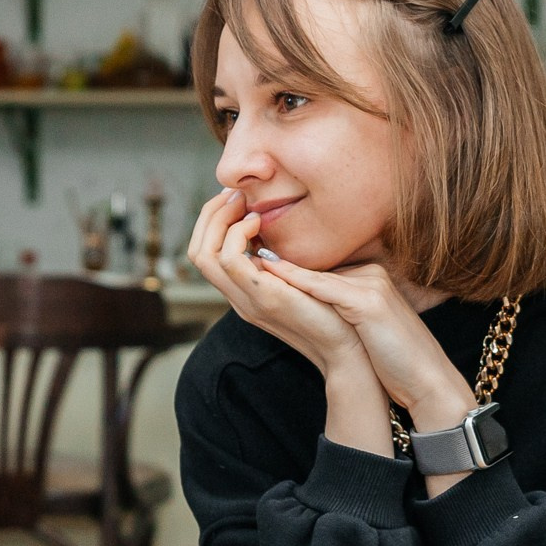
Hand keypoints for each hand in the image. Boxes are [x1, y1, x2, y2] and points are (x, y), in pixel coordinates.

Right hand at [187, 190, 367, 377]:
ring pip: (203, 254)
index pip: (205, 254)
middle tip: (234, 194)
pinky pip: (229, 259)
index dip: (213, 221)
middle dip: (210, 215)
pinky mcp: (262, 297)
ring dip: (219, 220)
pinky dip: (236, 234)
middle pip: (196, 251)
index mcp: (244, 293)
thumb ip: (283, 263)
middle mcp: (238, 297)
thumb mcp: (300, 281)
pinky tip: (257, 222)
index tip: (236, 198)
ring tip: (244, 205)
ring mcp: (246, 300)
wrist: (349, 350)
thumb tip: (280, 231)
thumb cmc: (334, 312)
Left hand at [252, 254, 476, 433]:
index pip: (319, 270)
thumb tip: (304, 304)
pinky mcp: (370, 302)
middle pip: (315, 266)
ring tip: (246, 264)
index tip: (253, 267)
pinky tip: (270, 277)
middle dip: (277, 264)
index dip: (286, 271)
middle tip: (241, 259)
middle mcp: (369, 275)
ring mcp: (371, 285)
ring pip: (315, 274)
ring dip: (279, 270)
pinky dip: (296, 283)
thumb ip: (339, 310)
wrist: (428, 379)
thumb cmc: (395, 361)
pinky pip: (324, 288)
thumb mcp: (364, 329)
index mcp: (368, 278)